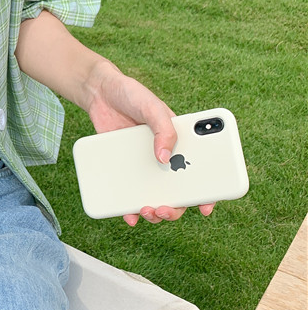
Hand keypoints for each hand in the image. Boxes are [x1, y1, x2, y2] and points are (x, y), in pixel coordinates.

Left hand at [86, 61, 214, 225]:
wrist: (100, 94)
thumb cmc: (133, 96)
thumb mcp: (151, 107)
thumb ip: (162, 129)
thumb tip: (164, 158)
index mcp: (182, 144)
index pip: (201, 171)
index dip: (208, 192)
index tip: (205, 207)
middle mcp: (165, 159)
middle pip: (178, 192)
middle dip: (175, 208)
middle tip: (163, 209)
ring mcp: (144, 166)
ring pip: (155, 197)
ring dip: (154, 212)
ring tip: (146, 211)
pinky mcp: (124, 169)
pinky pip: (129, 194)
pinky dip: (129, 208)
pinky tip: (127, 215)